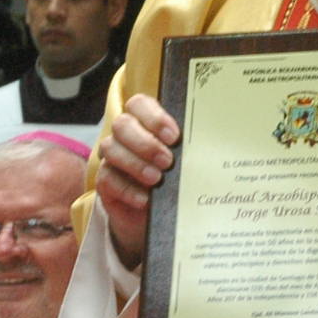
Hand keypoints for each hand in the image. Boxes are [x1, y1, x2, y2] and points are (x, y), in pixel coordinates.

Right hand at [94, 95, 177, 267]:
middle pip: (122, 124)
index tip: (173, 137)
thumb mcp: (185, 162)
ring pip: (110, 148)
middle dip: (145, 142)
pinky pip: (107, 179)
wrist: (158, 213)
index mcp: (145, 121)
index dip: (154, 117)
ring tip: (156, 179)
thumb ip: (191, 149)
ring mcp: (112, 157)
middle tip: (167, 161)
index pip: (140, 104)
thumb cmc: (176, 178)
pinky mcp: (105, 181)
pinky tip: (145, 199)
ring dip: (135, 163)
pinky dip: (127, 189)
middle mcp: (125, 135)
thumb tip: (212, 144)